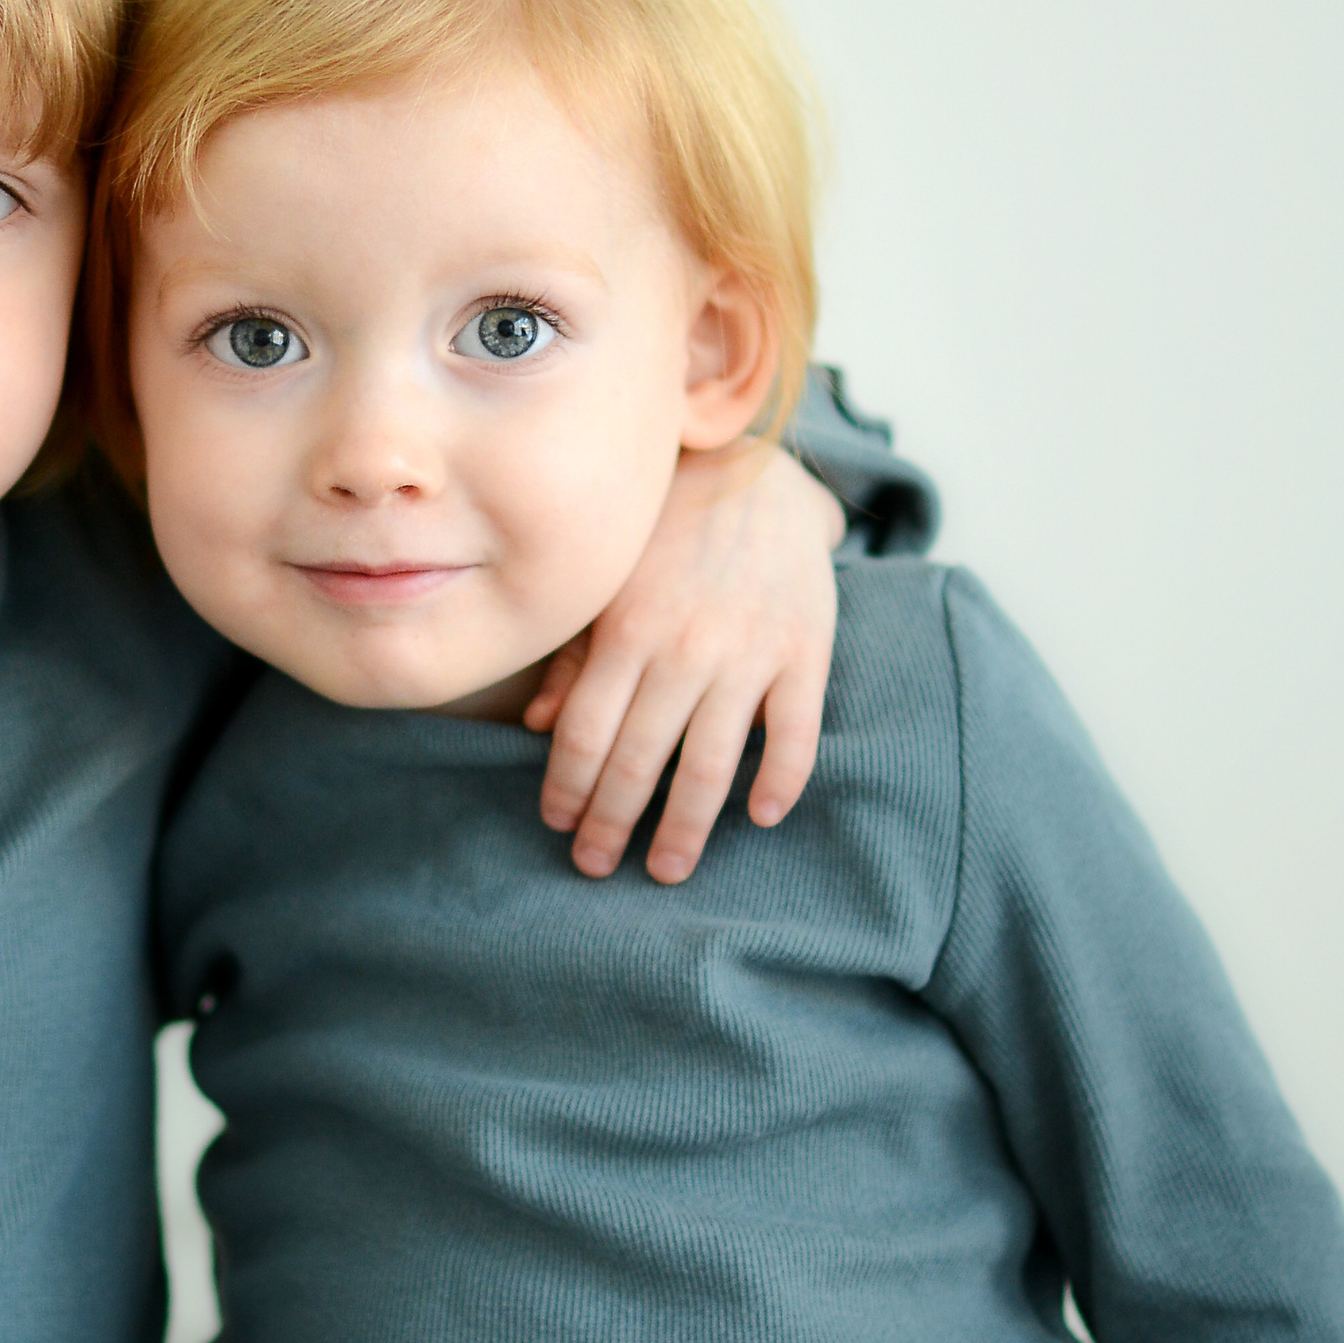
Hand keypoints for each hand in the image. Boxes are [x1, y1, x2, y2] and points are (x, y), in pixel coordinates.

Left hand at [526, 439, 845, 882]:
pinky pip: (795, 732)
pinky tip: (760, 817)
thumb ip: (573, 655)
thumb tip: (538, 727)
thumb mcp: (606, 582)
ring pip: (711, 763)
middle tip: (595, 867)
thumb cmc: (664, 536)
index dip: (567, 789)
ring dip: (685, 827)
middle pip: (637, 760)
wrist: (757, 473)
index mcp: (626, 630)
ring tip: (666, 869)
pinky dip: (781, 780)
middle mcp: (684, 648)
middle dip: (612, 823)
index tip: (558, 827)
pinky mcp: (806, 650)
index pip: (584, 733)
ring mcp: (749, 652)